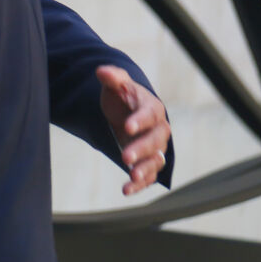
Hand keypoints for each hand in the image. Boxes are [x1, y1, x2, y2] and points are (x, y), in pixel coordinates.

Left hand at [97, 64, 170, 194]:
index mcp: (152, 108)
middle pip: (155, 141)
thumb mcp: (117, 84)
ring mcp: (154, 148)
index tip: (127, 127)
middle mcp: (158, 130)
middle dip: (141, 149)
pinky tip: (126, 190)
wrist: (128, 110)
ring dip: (145, 169)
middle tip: (125, 157)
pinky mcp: (147, 162)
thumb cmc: (123, 96)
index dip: (139, 121)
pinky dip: (140, 184)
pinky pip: (148, 175)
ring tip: (131, 175)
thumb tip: (102, 71)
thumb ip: (112, 77)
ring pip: (155, 161)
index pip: (149, 115)